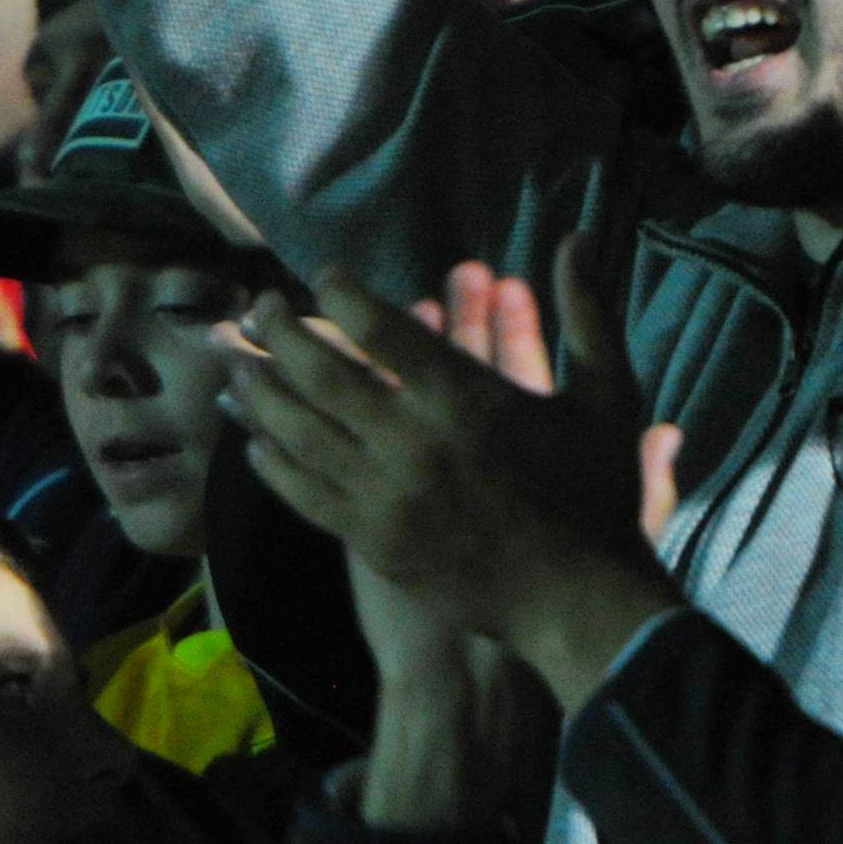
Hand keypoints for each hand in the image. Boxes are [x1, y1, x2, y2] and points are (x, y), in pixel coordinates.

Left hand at [232, 237, 679, 711]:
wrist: (583, 607)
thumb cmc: (595, 496)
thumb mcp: (607, 397)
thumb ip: (588, 313)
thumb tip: (578, 236)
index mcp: (464, 400)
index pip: (379, 328)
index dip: (341, 292)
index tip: (325, 277)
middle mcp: (413, 443)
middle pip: (322, 373)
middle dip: (281, 332)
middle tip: (260, 306)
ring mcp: (387, 497)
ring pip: (300, 433)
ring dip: (260, 392)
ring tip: (236, 361)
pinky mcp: (374, 543)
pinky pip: (306, 495)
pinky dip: (273, 464)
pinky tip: (253, 442)